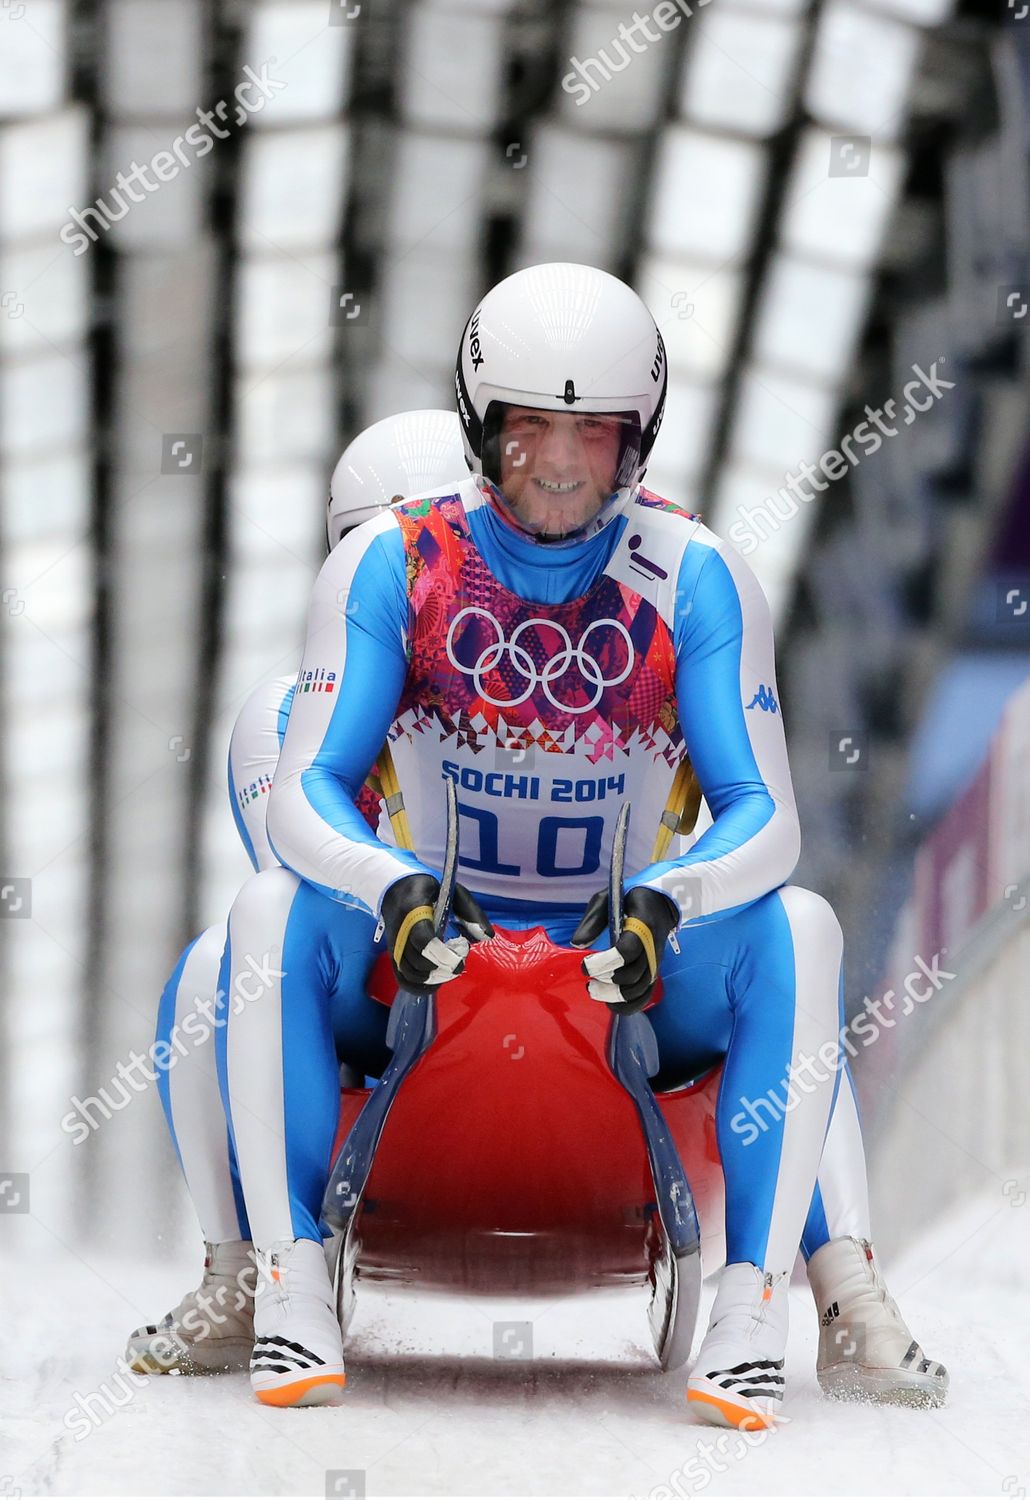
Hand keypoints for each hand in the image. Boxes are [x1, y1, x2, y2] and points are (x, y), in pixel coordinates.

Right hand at [380, 874, 491, 990]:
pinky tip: (434, 983)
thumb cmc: (430, 891)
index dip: (440, 953)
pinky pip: (401, 977)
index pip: (421, 937)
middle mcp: (399, 929)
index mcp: (413, 909)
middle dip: (439, 969)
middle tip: (456, 967)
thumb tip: (487, 936)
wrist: (398, 890)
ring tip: (447, 974)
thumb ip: (471, 912)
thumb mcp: (453, 892)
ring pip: (407, 972)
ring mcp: (394, 944)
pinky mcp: (393, 954)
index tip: (458, 959)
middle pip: (415, 960)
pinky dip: (417, 986)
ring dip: (430, 979)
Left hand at [571, 886, 678, 1013]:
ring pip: (640, 990)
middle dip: (607, 981)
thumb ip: (592, 920)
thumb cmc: (629, 898)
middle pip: (634, 975)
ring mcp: (655, 962)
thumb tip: (577, 944)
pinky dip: (629, 1005)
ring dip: (615, 997)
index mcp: (643, 925)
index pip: (628, 950)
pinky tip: (610, 1004)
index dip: (605, 961)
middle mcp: (653, 948)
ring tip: (594, 991)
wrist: (659, 902)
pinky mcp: (653, 972)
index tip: (585, 963)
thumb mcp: (607, 899)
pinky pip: (645, 996)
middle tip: (588, 980)